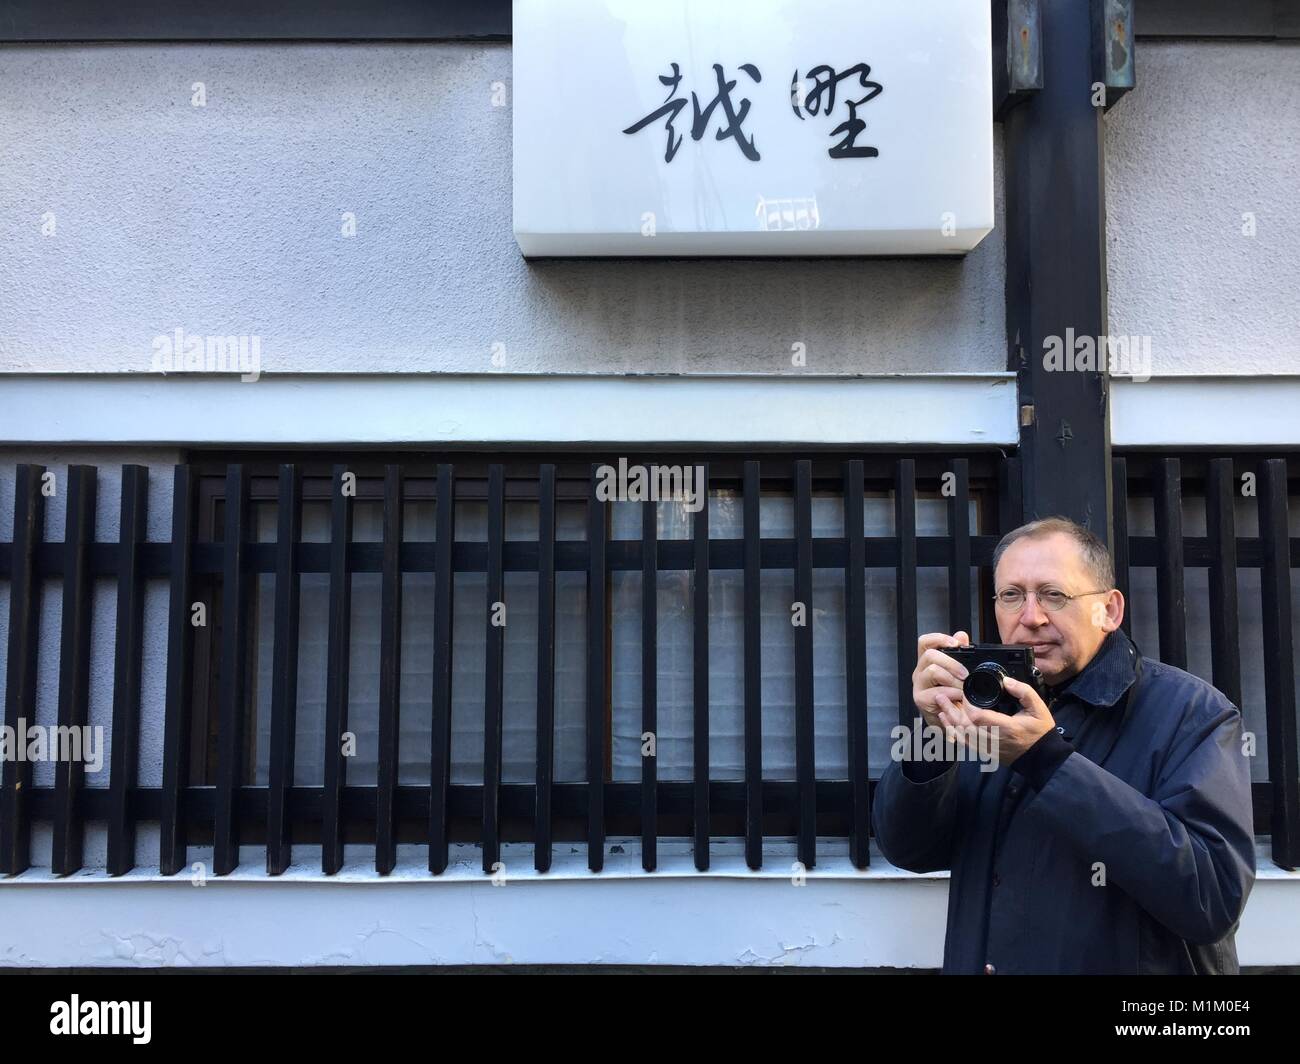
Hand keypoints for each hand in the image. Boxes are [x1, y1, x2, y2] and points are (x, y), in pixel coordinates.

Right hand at [912, 631, 972, 730]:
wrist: (949, 720)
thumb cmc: (954, 695)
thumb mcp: (958, 673)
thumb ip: (960, 653)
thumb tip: (961, 635)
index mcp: (928, 661)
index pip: (925, 642)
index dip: (939, 638)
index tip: (956, 643)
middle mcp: (920, 671)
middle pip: (930, 655)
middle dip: (952, 663)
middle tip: (965, 674)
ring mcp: (919, 685)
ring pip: (933, 671)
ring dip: (952, 679)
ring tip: (963, 689)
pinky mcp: (921, 699)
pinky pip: (936, 692)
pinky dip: (951, 694)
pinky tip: (958, 698)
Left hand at [934, 675, 1054, 766]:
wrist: (1041, 758)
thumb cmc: (1040, 731)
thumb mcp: (1038, 708)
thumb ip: (1023, 692)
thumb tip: (1007, 681)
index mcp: (1007, 727)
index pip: (979, 717)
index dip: (967, 704)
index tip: (963, 692)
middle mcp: (994, 739)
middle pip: (965, 725)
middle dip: (951, 710)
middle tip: (941, 695)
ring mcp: (988, 748)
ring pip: (962, 735)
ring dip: (949, 720)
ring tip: (940, 705)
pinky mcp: (985, 752)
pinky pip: (964, 743)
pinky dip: (953, 732)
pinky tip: (946, 721)